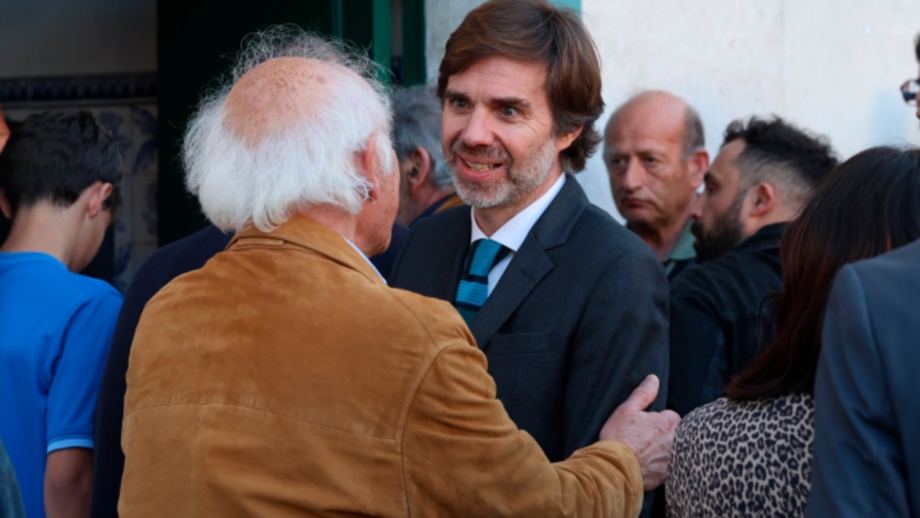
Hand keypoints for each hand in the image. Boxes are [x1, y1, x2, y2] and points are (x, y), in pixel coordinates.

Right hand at [599, 374, 679, 490]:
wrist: (614, 468)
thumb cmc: (618, 438)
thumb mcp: (626, 410)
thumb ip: (643, 394)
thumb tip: (653, 379)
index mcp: (666, 422)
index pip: (671, 416)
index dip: (659, 421)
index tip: (647, 427)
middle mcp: (674, 440)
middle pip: (676, 433)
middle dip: (665, 435)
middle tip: (647, 440)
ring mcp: (672, 458)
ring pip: (675, 450)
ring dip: (665, 450)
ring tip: (648, 453)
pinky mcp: (668, 474)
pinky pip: (672, 467)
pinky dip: (663, 466)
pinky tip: (650, 466)